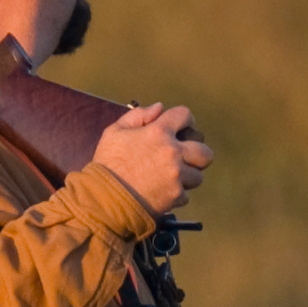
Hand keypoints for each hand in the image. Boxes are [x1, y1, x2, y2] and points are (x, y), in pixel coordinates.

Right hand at [91, 103, 211, 213]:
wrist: (103, 198)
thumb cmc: (107, 164)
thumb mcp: (114, 132)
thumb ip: (138, 116)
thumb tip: (159, 108)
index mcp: (158, 132)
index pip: (184, 115)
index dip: (185, 120)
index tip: (182, 128)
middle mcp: (172, 152)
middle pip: (204, 151)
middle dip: (198, 153)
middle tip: (186, 157)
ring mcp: (176, 175)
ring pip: (198, 175)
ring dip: (187, 176)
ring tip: (171, 177)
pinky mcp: (176, 196)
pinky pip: (186, 195)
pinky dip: (176, 194)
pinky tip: (162, 192)